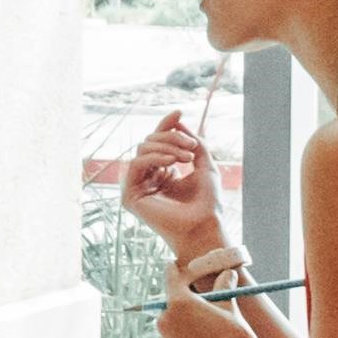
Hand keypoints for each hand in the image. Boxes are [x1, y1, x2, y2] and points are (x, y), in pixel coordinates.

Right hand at [119, 109, 226, 255]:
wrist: (205, 226)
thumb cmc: (208, 202)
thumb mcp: (205, 165)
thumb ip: (194, 142)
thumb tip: (178, 122)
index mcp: (163, 172)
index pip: (158, 142)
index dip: (166, 125)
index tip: (180, 111)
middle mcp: (148, 178)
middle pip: (149, 142)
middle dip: (171, 138)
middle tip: (192, 147)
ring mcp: (138, 186)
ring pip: (142, 149)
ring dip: (166, 147)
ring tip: (187, 156)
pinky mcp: (130, 196)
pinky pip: (136, 164)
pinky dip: (154, 157)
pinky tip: (171, 162)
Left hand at [152, 281, 264, 337]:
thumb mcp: (230, 309)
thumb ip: (223, 289)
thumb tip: (227, 273)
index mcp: (179, 304)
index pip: (171, 279)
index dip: (173, 271)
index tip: (171, 265)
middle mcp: (166, 322)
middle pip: (170, 305)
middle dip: (184, 304)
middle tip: (201, 306)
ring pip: (171, 327)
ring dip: (183, 325)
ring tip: (206, 331)